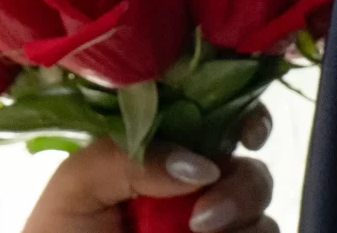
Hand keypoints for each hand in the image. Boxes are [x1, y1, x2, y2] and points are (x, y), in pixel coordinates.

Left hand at [20, 106, 276, 232]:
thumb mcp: (76, 188)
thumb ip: (126, 158)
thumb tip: (201, 165)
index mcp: (157, 153)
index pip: (212, 119)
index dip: (240, 115)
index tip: (248, 133)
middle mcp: (192, 188)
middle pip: (248, 168)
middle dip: (242, 185)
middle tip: (203, 219)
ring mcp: (212, 227)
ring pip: (261, 213)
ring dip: (241, 218)